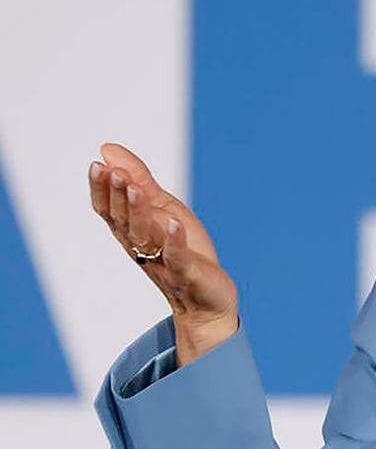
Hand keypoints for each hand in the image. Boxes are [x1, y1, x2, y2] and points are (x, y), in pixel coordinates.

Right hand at [89, 142, 238, 364]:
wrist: (205, 299)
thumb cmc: (183, 251)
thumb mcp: (162, 208)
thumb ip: (139, 179)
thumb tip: (107, 148)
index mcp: (132, 232)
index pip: (109, 210)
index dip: (101, 190)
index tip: (96, 165)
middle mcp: (141, 247)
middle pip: (124, 220)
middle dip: (119, 196)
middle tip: (115, 172)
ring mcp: (163, 261)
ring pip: (145, 236)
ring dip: (139, 211)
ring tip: (136, 188)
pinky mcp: (186, 272)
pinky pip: (177, 256)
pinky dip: (174, 240)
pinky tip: (173, 222)